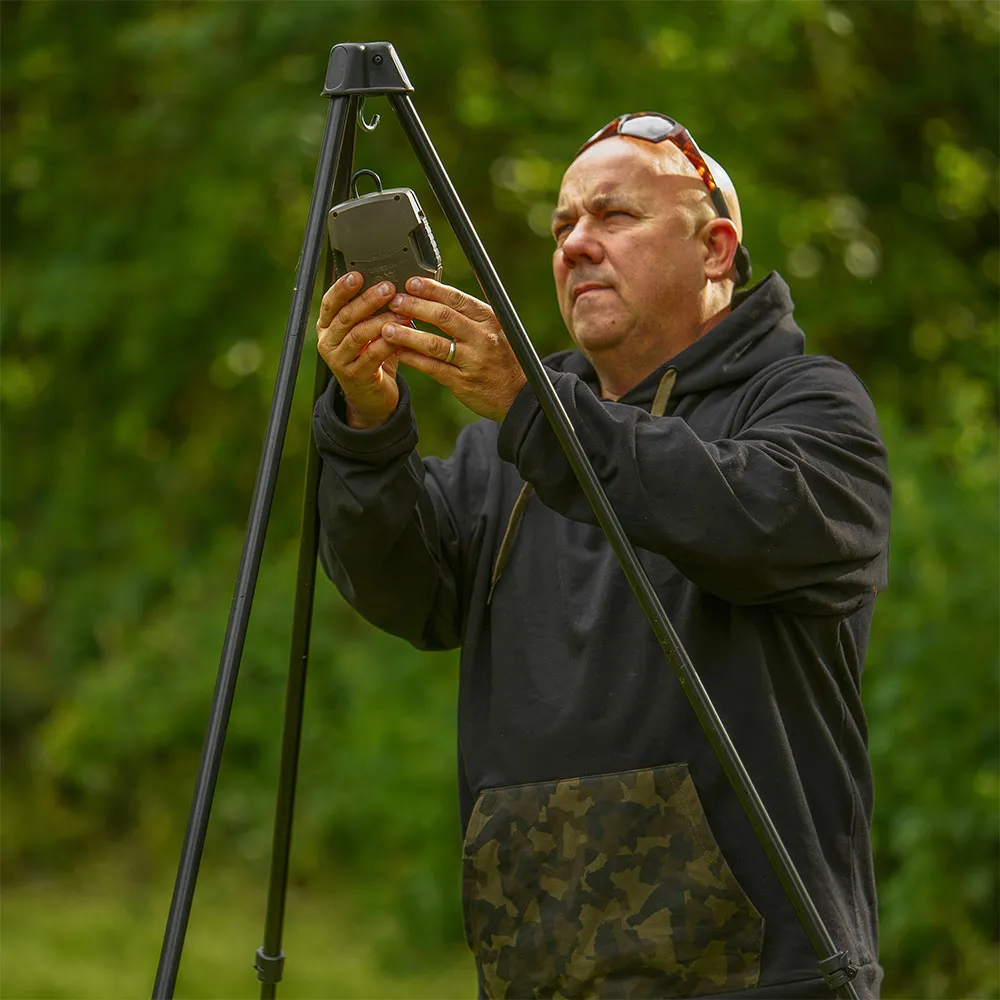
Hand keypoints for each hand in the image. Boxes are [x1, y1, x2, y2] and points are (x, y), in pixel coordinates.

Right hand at [316, 272, 409, 428]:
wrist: (371, 396)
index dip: (342, 288)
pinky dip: (388, 343)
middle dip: (368, 300)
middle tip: (388, 288)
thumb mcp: (365, 330)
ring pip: (359, 335)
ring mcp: (339, 360)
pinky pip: (372, 355)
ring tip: (402, 313)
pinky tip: (402, 336)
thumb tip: (384, 278)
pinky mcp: (355, 375)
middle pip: (346, 316)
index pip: (330, 303)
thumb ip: (369, 309)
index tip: (358, 274)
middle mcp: (328, 342)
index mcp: (327, 326)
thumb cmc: (370, 356)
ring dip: (382, 321)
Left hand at [381, 278, 526, 422]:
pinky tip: (398, 352)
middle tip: (394, 301)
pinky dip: (413, 359)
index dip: (431, 289)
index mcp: (489, 319)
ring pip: (434, 344)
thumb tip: (435, 292)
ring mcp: (472, 361)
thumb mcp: (493, 329)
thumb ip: (468, 314)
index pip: (456, 298)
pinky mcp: (462, 382)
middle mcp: (482, 338)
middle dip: (415, 307)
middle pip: (443, 317)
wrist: (518, 395)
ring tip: (386, 328)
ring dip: (408, 334)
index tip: (411, 282)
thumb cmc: (500, 358)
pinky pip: (432, 368)